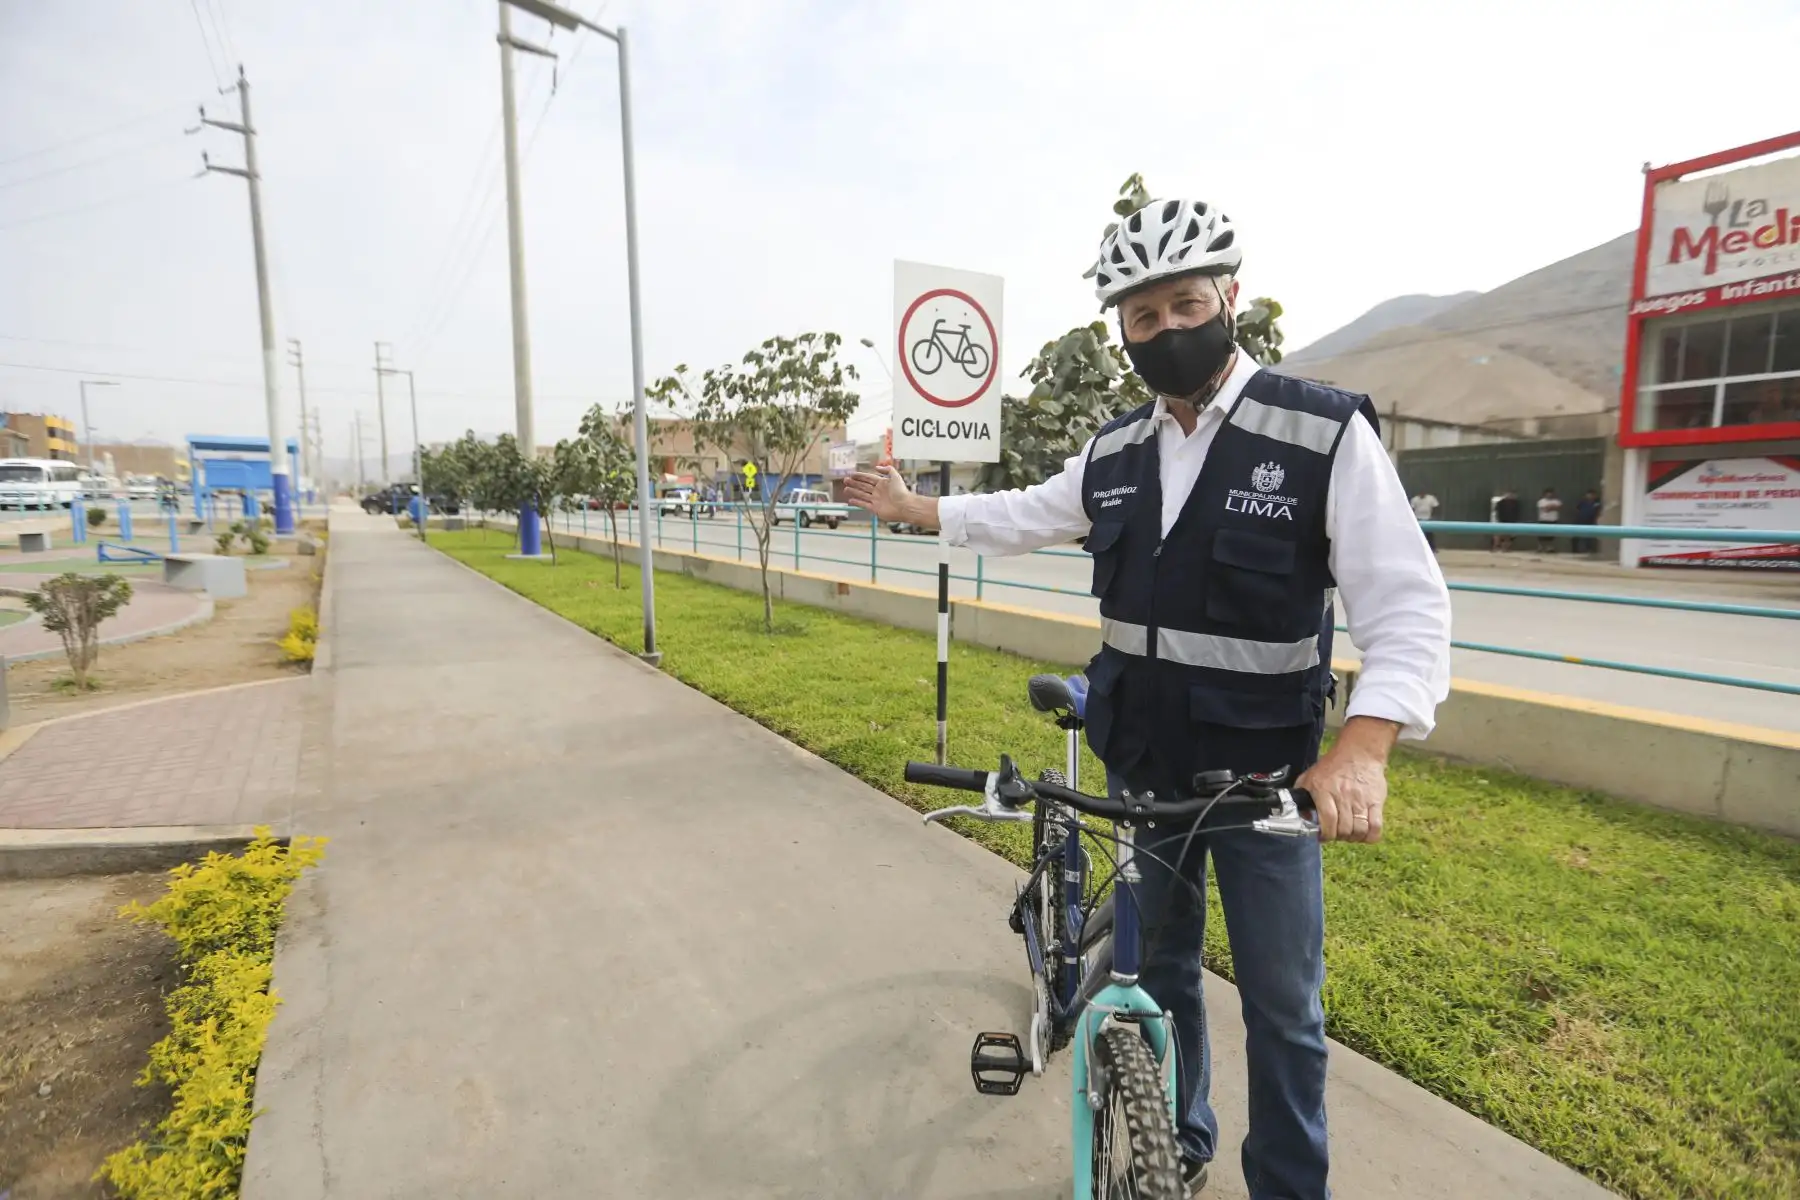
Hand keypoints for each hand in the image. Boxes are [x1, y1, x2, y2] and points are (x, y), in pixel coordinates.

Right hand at [844, 466, 922, 525]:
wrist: (905, 506)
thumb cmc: (901, 491)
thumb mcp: (895, 476)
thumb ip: (887, 469)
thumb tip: (876, 467)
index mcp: (882, 483)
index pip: (869, 478)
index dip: (860, 476)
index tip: (852, 474)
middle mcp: (878, 491)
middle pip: (863, 486)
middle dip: (854, 483)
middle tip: (846, 480)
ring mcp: (876, 500)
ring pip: (862, 495)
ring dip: (853, 491)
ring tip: (845, 489)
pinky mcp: (875, 509)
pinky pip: (864, 505)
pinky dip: (857, 502)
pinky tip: (850, 500)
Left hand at [1296, 717, 1396, 842]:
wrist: (1359, 752)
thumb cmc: (1333, 765)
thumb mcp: (1310, 776)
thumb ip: (1301, 795)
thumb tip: (1301, 816)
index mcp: (1324, 790)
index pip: (1327, 820)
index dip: (1325, 834)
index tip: (1323, 836)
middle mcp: (1343, 796)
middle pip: (1344, 828)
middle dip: (1338, 837)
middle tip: (1336, 833)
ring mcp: (1361, 800)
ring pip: (1359, 830)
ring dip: (1353, 837)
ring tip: (1349, 833)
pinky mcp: (1376, 801)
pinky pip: (1376, 826)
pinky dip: (1370, 836)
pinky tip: (1364, 833)